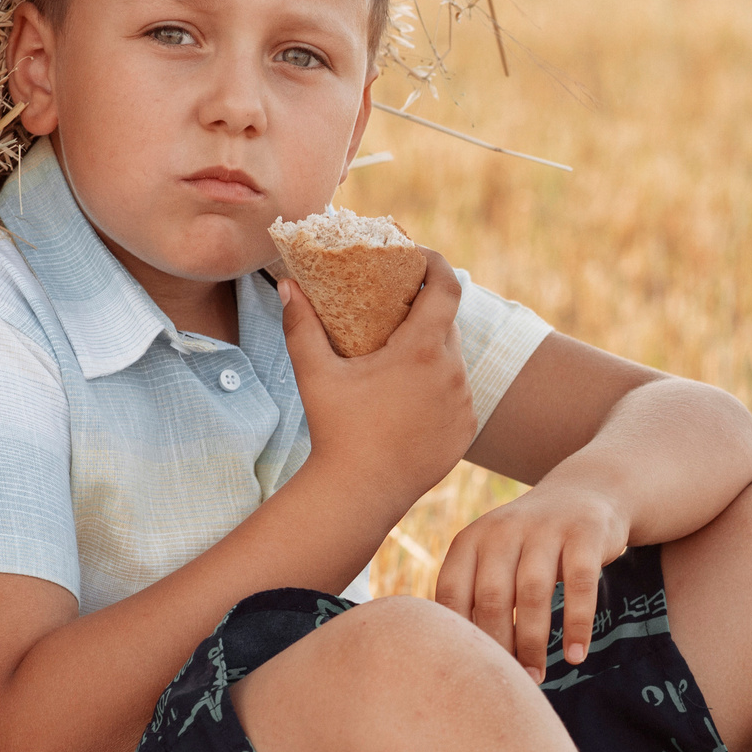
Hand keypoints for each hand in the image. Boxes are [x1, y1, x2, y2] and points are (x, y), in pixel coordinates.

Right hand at [282, 251, 473, 510]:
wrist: (360, 493)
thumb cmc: (336, 430)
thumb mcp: (315, 373)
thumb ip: (301, 324)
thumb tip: (287, 284)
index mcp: (423, 350)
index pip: (446, 287)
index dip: (435, 264)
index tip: (417, 257)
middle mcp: (453, 373)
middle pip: (447, 324)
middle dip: (426, 310)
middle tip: (397, 305)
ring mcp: (463, 404)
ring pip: (453, 361)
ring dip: (433, 351)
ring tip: (401, 353)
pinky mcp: (465, 430)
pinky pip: (457, 395)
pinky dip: (439, 387)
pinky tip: (411, 394)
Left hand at [436, 479, 630, 680]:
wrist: (584, 494)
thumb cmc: (530, 546)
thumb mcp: (495, 558)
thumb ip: (475, 596)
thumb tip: (459, 662)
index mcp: (471, 540)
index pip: (452, 594)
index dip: (459, 637)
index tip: (470, 672)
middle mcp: (503, 529)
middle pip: (492, 599)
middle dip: (499, 648)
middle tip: (509, 683)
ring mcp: (545, 528)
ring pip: (533, 595)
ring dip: (533, 644)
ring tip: (537, 678)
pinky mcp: (585, 533)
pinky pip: (580, 586)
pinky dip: (577, 625)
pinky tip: (575, 656)